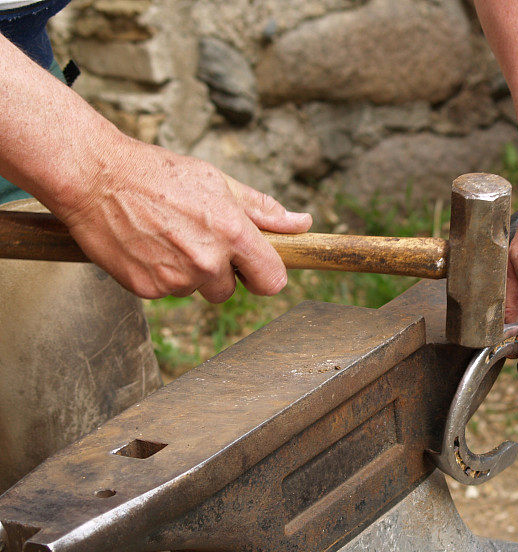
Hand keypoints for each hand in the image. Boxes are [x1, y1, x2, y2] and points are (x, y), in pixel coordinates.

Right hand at [54, 136, 310, 301]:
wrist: (96, 177)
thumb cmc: (161, 174)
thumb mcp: (219, 182)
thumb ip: (263, 210)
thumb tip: (302, 223)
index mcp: (232, 232)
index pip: (272, 280)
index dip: (266, 275)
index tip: (256, 268)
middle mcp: (207, 261)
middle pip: (229, 290)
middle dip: (219, 270)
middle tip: (196, 237)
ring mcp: (176, 278)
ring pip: (196, 290)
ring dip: (188, 272)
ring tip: (167, 236)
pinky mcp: (147, 288)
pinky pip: (166, 292)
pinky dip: (160, 274)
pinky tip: (148, 246)